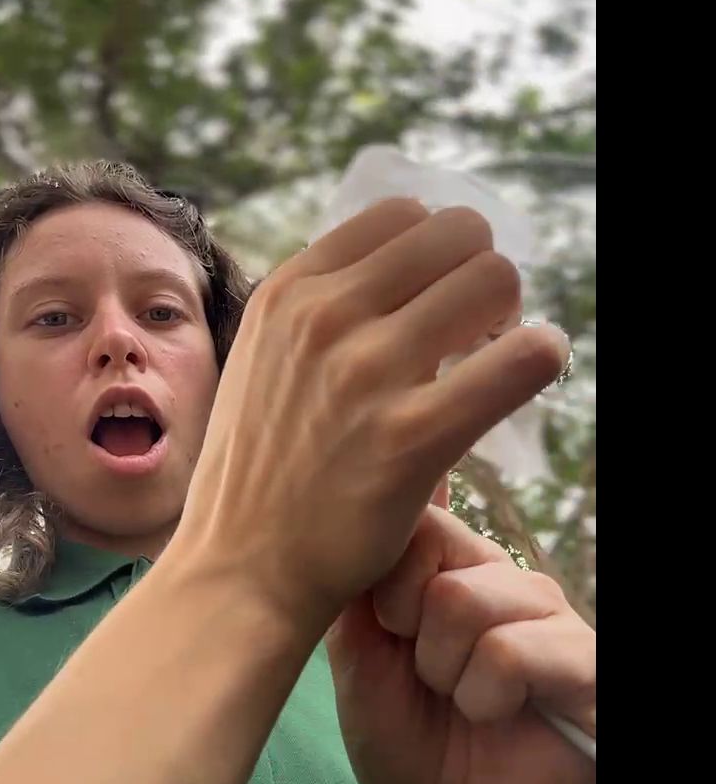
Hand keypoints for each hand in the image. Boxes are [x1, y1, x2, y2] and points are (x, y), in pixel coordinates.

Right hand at [172, 197, 568, 631]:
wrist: (242, 569)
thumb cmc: (258, 471)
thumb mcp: (262, 363)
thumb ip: (316, 311)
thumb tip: (400, 271)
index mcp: (288, 292)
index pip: (401, 214)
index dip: (437, 251)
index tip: (440, 298)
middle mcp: (323, 317)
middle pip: (459, 235)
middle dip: (480, 275)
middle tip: (477, 329)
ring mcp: (366, 374)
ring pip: (497, 281)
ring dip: (511, 317)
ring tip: (492, 359)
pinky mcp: (412, 439)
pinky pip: (524, 360)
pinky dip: (540, 360)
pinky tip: (522, 381)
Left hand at [327, 504, 595, 783]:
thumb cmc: (400, 737)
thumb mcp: (357, 656)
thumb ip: (358, 583)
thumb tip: (359, 504)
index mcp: (455, 568)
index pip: (417, 516)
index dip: (385, 577)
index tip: (388, 632)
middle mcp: (508, 579)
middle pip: (439, 546)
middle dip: (409, 626)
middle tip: (425, 673)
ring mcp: (552, 618)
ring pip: (467, 599)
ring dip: (443, 669)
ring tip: (456, 698)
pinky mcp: (588, 665)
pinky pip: (512, 651)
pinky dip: (481, 696)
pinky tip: (491, 715)